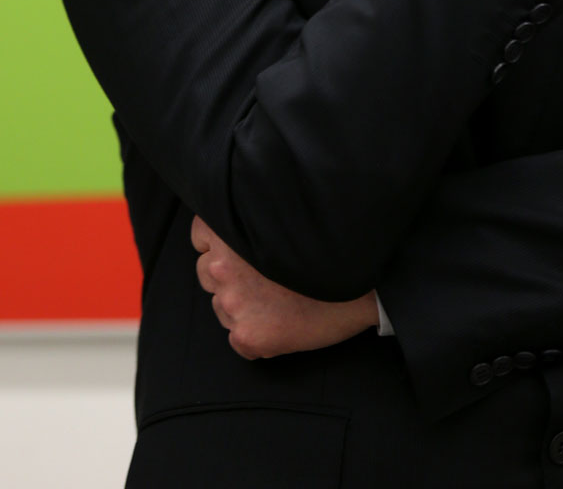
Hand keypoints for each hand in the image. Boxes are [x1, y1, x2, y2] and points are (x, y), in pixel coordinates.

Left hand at [190, 217, 378, 359]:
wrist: (361, 287)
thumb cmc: (327, 252)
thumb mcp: (284, 222)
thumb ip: (253, 226)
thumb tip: (233, 232)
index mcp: (232, 235)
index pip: (200, 234)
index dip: (216, 240)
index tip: (235, 247)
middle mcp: (223, 268)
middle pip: (206, 272)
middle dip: (228, 276)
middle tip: (265, 278)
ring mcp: (233, 305)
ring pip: (221, 307)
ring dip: (241, 306)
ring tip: (280, 300)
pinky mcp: (247, 336)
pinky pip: (239, 339)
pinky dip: (256, 334)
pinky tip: (284, 323)